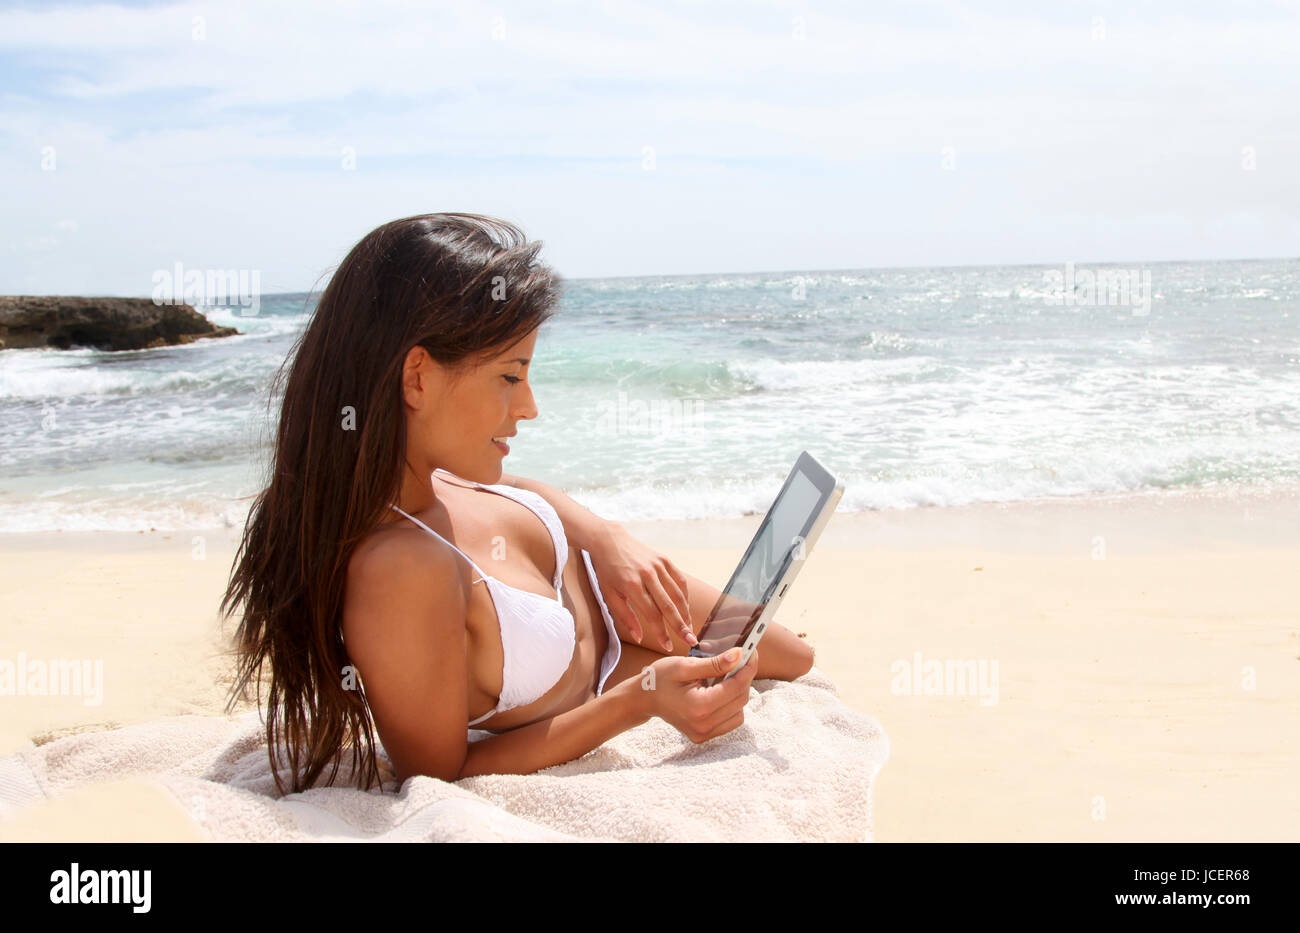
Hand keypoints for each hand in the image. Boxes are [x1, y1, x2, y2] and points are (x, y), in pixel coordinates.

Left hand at [586, 522, 695, 652]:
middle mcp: (647, 575)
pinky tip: (686, 608)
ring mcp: (658, 566)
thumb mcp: (609, 595)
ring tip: (689, 628)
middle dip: (681, 626)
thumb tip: (639, 637)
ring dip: (686, 613)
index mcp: (631, 586)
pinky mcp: (664, 559)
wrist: (609, 541)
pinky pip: (680, 580)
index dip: (661, 633)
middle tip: (691, 641)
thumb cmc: (607, 571)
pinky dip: (685, 595)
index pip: (652, 614)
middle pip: (669, 606)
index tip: (668, 647)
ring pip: (677, 594)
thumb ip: (625, 617)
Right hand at [641, 648, 758, 743]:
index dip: (747, 667)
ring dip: (739, 692)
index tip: (751, 651)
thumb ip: (714, 663)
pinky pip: (731, 720)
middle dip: (744, 677)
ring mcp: (704, 734)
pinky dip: (731, 705)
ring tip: (727, 676)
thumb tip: (739, 655)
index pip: (736, 687)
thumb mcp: (685, 666)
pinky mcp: (705, 736)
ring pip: (739, 711)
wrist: (643, 699)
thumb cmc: (660, 679)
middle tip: (741, 659)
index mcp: (699, 708)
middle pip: (741, 699)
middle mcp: (704, 726)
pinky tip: (721, 691)